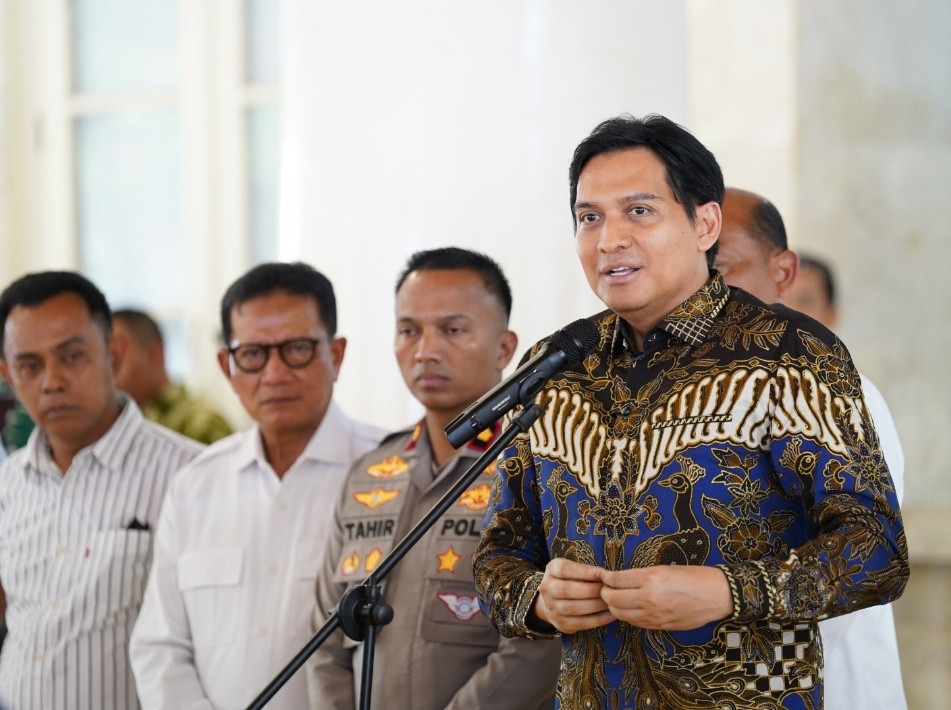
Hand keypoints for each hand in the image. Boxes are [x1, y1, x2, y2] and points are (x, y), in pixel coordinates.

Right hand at [532, 558, 614, 633]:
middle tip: (608, 590)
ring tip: (611, 602)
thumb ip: (585, 570)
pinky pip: (580, 623)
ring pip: (573, 608)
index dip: (584, 572)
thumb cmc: (569, 580)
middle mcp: (547, 589)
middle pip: (567, 590)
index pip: (564, 569)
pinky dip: (598, 619)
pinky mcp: (561, 623)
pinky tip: (611, 615)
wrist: (552, 601)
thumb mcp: (572, 569)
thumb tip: (606, 575)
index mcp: (551, 571)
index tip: (602, 574)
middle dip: (591, 590)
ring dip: (595, 605)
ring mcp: (552, 608)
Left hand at [599, 565, 732, 630]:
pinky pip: (634, 622)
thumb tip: (620, 579)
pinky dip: (627, 615)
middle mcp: (649, 598)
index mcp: (650, 579)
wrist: (717, 596)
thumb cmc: (693, 576)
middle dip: (604, 593)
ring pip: (620, 614)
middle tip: (606, 587)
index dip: (605, 577)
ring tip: (615, 598)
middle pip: (611, 599)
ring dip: (613, 606)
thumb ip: (641, 576)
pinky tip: (630, 607)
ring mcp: (653, 615)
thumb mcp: (664, 568)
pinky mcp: (659, 626)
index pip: (615, 580)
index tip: (603, 575)